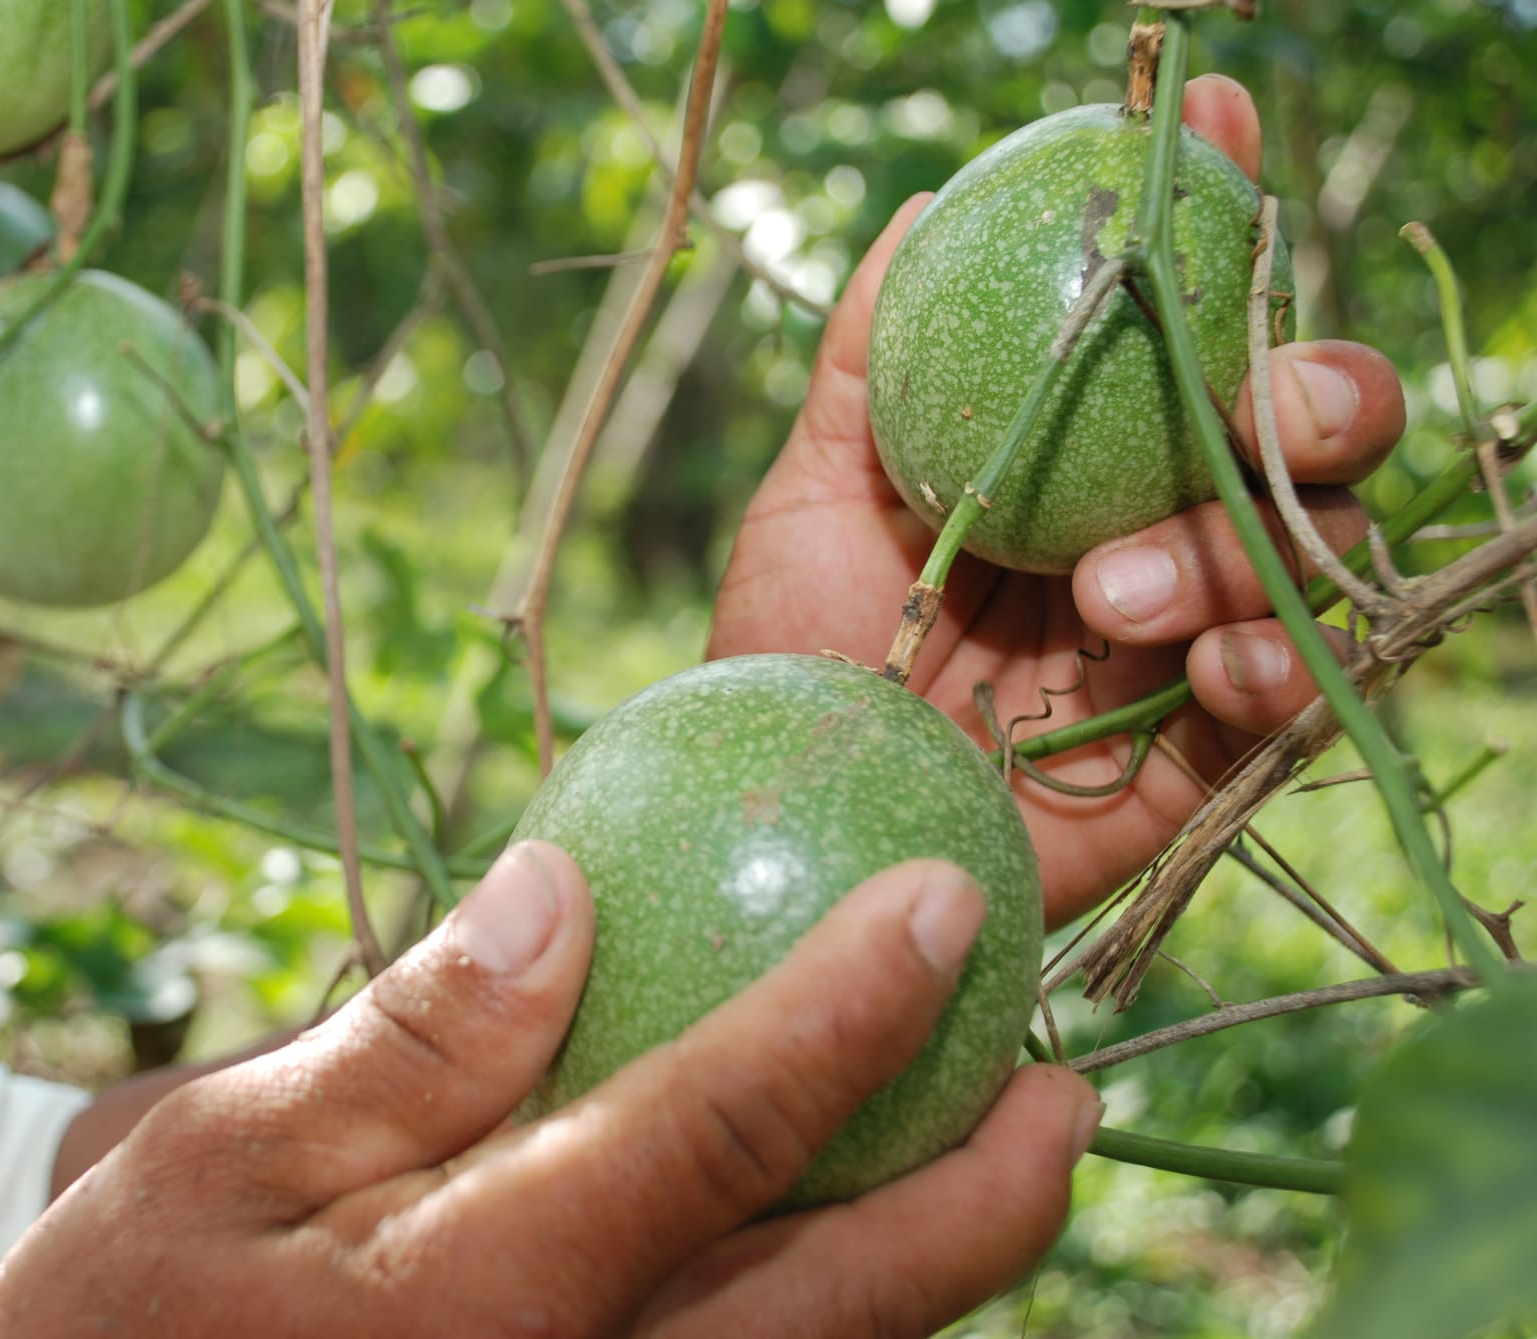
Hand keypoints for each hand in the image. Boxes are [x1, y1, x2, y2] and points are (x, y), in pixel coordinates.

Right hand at [0, 843, 1099, 1336]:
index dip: (847, 1011)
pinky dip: (842, 1306)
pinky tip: (849, 1227)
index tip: (943, 901)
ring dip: (939, 1260)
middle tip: (1063, 1087)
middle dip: (986, 1199)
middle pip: (847, 1302)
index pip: (714, 1136)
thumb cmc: (126, 1310)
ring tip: (999, 1145)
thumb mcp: (217, 1151)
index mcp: (486, 1299)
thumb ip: (409, 1037)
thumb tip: (561, 890)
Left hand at [708, 75, 1405, 928]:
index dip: (1213, 228)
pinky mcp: (1189, 769)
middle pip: (1295, 440)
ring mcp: (1175, 651)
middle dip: (1311, 395)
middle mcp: (1145, 541)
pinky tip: (1217, 663)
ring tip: (1111, 594)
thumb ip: (872, 365)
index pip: (1181, 338)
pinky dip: (1280, 667)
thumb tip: (923, 215)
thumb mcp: (810, 498)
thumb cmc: (783, 661)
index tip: (1203, 132)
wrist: (770, 829)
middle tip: (1263, 400)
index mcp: (1073, 466)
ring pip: (1306, 557)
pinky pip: (1290, 705)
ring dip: (1242, 549)